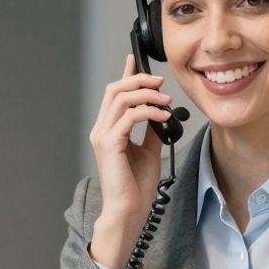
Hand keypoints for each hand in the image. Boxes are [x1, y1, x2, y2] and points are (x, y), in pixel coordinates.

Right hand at [88, 54, 172, 267]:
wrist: (130, 209)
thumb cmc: (136, 185)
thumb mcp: (149, 150)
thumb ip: (152, 130)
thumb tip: (162, 113)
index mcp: (108, 129)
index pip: (115, 94)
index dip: (126, 74)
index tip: (136, 59)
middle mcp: (101, 129)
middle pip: (115, 90)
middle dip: (140, 80)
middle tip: (161, 82)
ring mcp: (103, 136)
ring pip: (121, 98)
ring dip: (147, 94)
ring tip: (166, 101)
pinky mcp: (109, 144)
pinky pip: (129, 117)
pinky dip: (149, 112)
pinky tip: (164, 116)